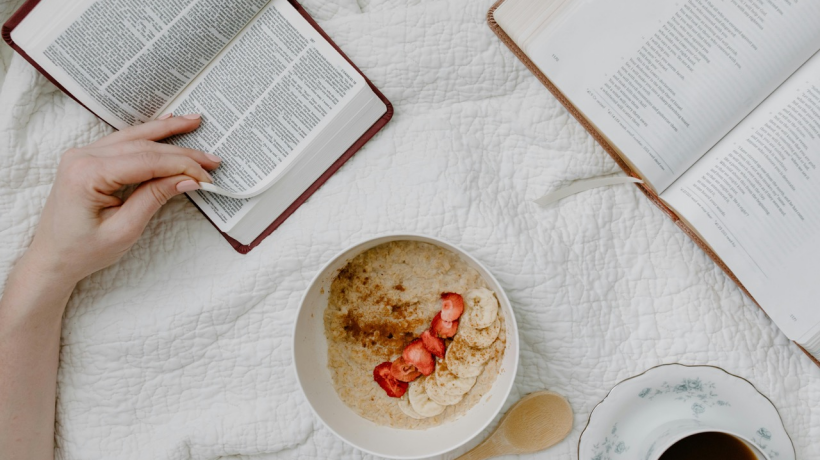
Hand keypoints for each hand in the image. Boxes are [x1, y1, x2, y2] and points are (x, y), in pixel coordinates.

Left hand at [24, 113, 219, 286]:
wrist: (51, 259)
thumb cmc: (82, 251)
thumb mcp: (124, 230)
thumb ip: (154, 198)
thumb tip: (187, 179)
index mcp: (88, 174)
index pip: (147, 161)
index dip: (182, 166)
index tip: (207, 176)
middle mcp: (82, 157)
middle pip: (143, 147)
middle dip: (181, 152)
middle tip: (212, 159)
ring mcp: (82, 154)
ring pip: (134, 137)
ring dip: (166, 131)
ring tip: (195, 122)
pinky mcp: (87, 159)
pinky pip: (123, 141)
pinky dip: (147, 134)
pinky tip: (166, 124)